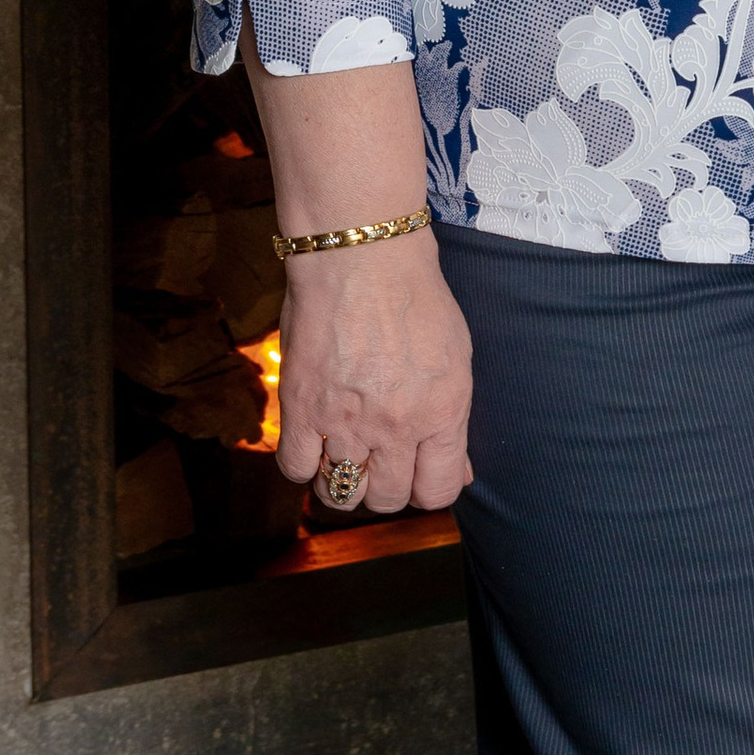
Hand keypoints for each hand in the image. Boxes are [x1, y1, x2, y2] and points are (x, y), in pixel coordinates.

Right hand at [275, 234, 472, 513]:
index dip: (426, 488)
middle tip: (380, 458)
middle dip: (385, 485)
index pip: (437, 492)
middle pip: (387, 499)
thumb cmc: (416, 298)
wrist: (362, 255)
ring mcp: (345, 421)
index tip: (416, 472)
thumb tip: (458, 472)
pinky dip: (304, 463)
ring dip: (342, 481)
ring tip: (346, 453)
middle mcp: (396, 427)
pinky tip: (314, 439)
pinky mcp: (300, 408)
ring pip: (340, 494)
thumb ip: (453, 421)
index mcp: (442, 413)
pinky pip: (295, 469)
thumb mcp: (455, 358)